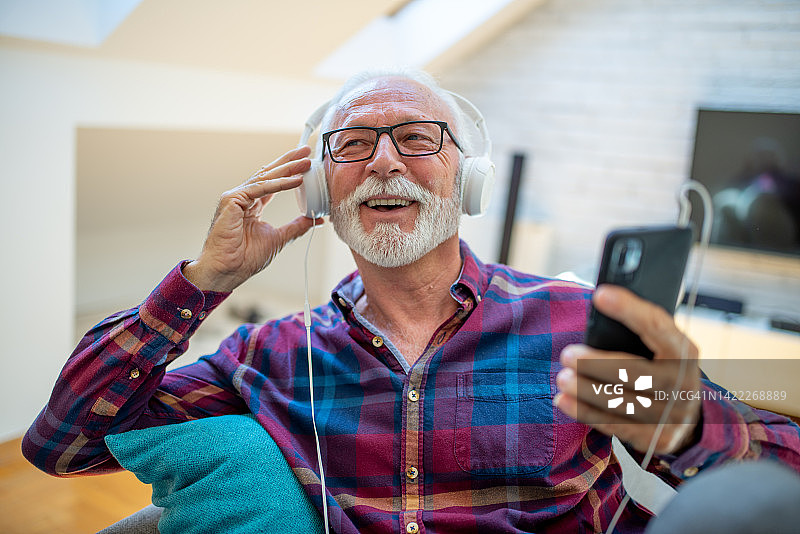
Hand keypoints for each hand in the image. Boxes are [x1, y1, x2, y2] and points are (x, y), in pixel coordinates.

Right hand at [183, 146, 322, 291]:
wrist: (227, 270)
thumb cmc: (245, 258)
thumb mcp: (278, 238)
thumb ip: (296, 226)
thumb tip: (316, 219)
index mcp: (252, 205)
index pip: (272, 182)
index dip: (289, 172)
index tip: (306, 163)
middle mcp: (243, 198)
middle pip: (269, 174)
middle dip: (289, 162)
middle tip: (306, 151)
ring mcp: (236, 197)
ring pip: (265, 178)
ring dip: (287, 169)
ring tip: (306, 162)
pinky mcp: (232, 200)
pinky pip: (259, 189)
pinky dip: (279, 184)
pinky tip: (295, 179)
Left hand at [554, 285, 701, 454]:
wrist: (689, 419)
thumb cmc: (660, 370)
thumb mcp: (661, 349)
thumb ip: (638, 334)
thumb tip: (597, 308)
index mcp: (683, 352)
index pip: (658, 326)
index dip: (629, 309)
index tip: (600, 295)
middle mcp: (682, 384)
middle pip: (637, 374)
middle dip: (597, 364)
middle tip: (567, 355)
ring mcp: (671, 415)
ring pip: (622, 403)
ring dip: (586, 391)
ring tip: (562, 378)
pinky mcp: (655, 439)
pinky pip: (614, 425)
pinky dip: (585, 412)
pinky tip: (564, 400)